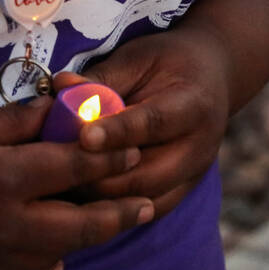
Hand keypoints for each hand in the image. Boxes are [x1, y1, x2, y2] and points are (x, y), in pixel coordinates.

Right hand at [0, 99, 148, 269]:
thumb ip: (21, 122)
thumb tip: (67, 114)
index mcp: (5, 177)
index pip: (75, 169)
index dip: (110, 158)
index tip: (134, 150)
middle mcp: (3, 224)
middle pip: (80, 225)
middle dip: (118, 216)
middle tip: (147, 209)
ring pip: (56, 255)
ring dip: (86, 242)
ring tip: (111, 228)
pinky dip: (43, 264)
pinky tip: (57, 255)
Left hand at [53, 23, 231, 218]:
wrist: (213, 77)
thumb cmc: (169, 62)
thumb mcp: (139, 57)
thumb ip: (103, 78)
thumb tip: (61, 88)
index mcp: (193, 104)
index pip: (153, 123)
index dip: (117, 132)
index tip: (83, 137)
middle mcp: (200, 146)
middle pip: (146, 175)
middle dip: (99, 174)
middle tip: (55, 167)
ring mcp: (195, 174)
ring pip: (143, 201)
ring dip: (100, 196)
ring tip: (62, 185)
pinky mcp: (185, 190)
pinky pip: (146, 212)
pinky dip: (114, 210)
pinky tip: (83, 198)